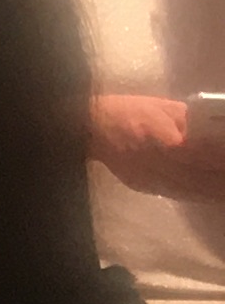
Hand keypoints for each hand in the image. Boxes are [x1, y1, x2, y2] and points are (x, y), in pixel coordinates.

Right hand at [91, 95, 224, 200]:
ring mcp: (149, 177)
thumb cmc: (129, 112)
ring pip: (188, 189)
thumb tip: (215, 130)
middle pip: (196, 176)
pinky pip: (175, 193)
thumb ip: (191, 120)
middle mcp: (156, 162)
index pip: (199, 154)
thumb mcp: (164, 108)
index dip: (217, 158)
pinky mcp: (143, 186)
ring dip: (210, 191)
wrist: (91, 128)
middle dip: (218, 179)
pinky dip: (195, 195)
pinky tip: (208, 195)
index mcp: (163, 138)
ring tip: (224, 191)